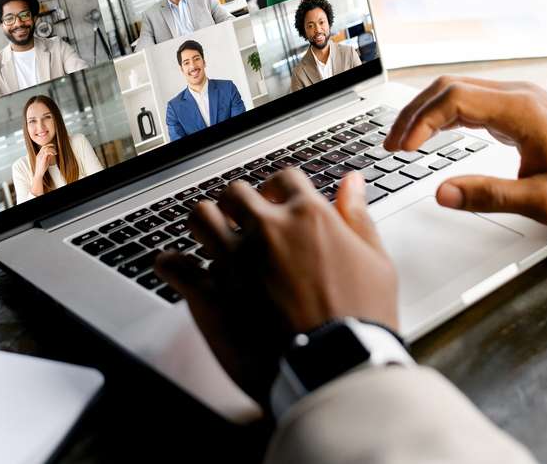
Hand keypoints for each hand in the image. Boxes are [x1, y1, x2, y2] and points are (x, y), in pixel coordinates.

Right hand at [31, 145, 55, 195]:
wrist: (39, 173)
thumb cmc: (42, 168)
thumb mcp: (46, 161)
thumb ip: (48, 157)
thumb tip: (51, 154)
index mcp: (39, 155)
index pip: (43, 148)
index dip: (48, 145)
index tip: (52, 146)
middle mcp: (39, 155)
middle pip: (44, 147)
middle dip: (49, 145)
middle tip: (54, 146)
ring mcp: (40, 157)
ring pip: (46, 149)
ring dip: (51, 150)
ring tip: (55, 153)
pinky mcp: (42, 159)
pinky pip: (46, 153)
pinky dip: (51, 152)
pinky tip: (53, 154)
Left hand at [155, 171, 397, 406]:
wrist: (333, 370)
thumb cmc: (360, 321)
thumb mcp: (375, 262)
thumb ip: (357, 217)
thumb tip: (350, 183)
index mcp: (308, 217)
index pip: (284, 176)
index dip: (279, 186)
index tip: (277, 198)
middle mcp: (267, 230)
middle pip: (236, 193)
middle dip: (238, 204)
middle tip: (242, 221)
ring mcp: (234, 261)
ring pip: (200, 217)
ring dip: (205, 224)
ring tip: (210, 236)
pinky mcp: (210, 294)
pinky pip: (174, 265)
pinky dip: (171, 263)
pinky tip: (176, 266)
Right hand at [385, 77, 546, 227]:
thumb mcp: (542, 201)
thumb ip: (488, 196)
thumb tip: (441, 193)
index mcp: (520, 110)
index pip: (453, 100)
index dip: (420, 123)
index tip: (402, 151)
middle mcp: (517, 95)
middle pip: (448, 87)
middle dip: (413, 113)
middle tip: (390, 146)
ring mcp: (519, 98)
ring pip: (458, 90)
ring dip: (427, 111)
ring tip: (404, 141)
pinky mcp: (520, 108)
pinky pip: (472, 100)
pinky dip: (445, 115)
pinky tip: (433, 135)